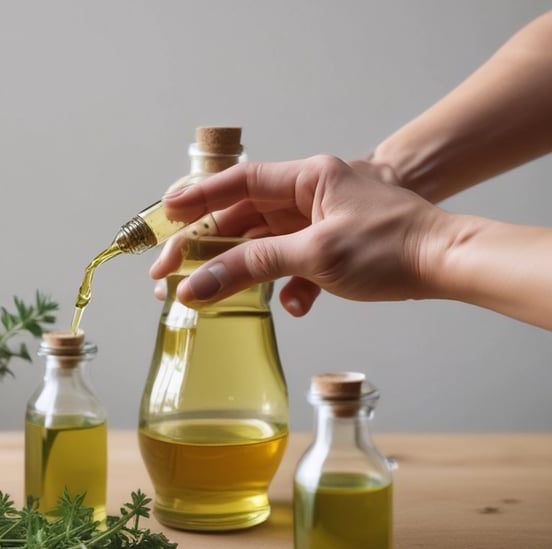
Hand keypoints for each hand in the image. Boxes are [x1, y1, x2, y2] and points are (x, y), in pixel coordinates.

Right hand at [150, 155, 445, 315]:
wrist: (448, 263)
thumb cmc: (392, 246)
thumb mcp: (316, 254)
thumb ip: (252, 267)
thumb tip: (195, 287)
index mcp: (307, 178)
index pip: (239, 182)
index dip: (198, 198)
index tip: (165, 215)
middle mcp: (308, 195)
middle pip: (242, 218)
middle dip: (205, 246)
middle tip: (168, 273)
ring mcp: (318, 223)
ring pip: (262, 244)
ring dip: (237, 270)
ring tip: (202, 293)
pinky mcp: (329, 249)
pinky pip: (290, 263)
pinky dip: (284, 284)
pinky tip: (294, 305)